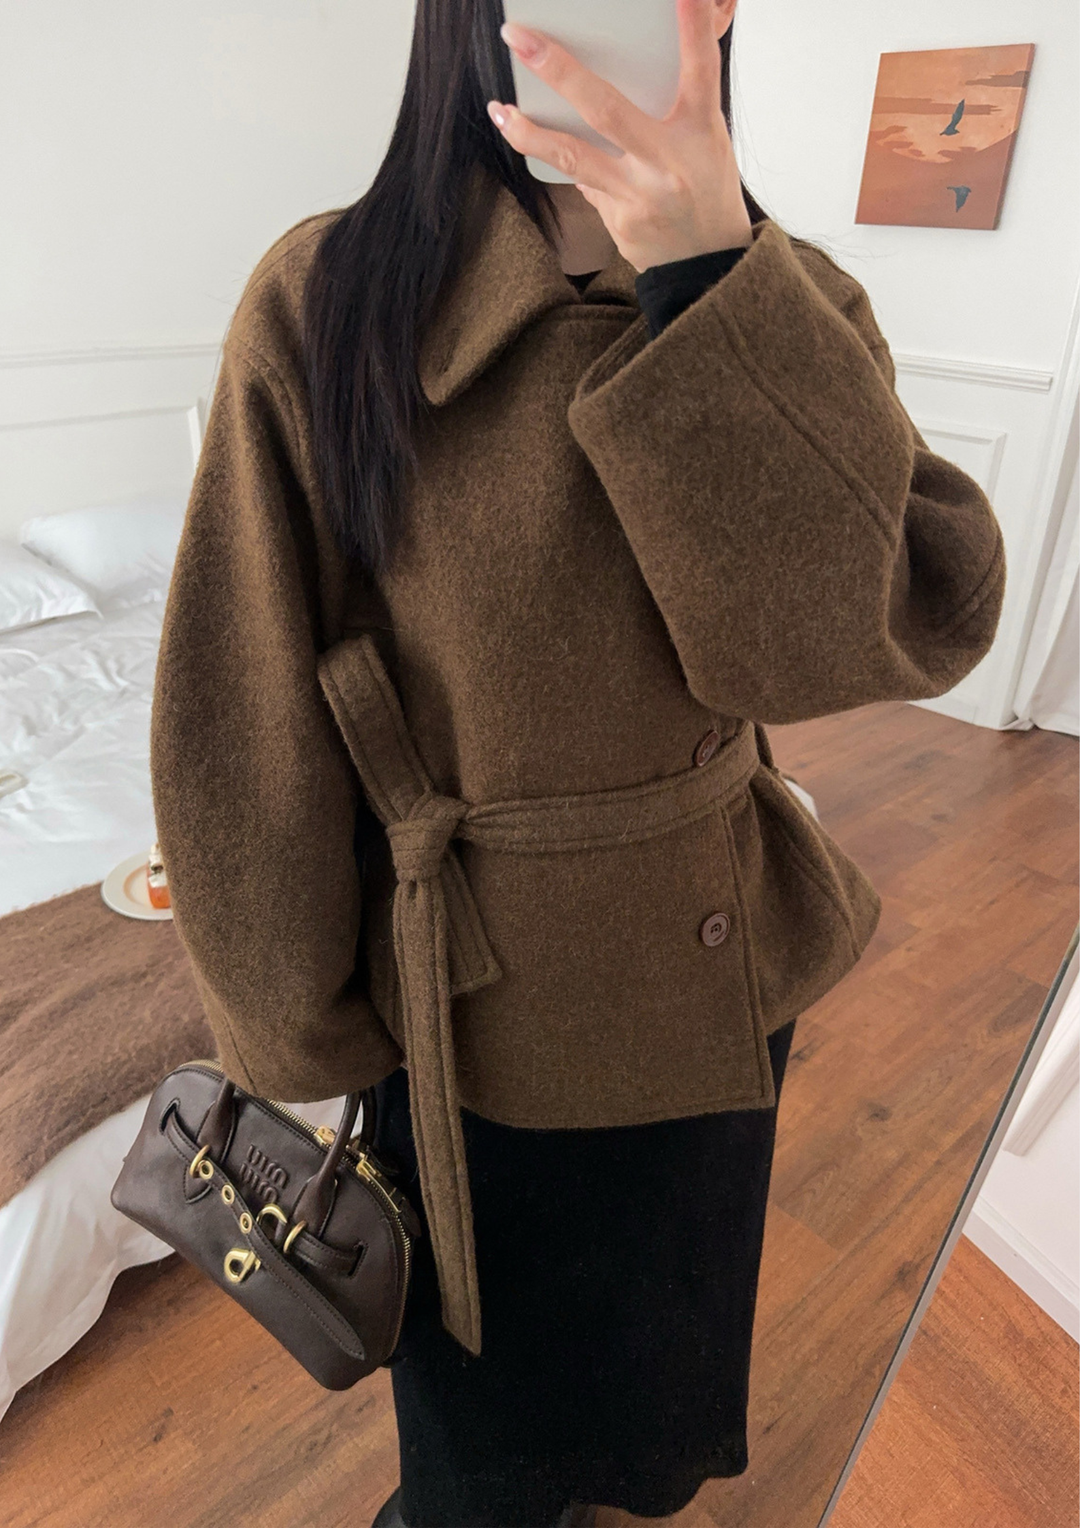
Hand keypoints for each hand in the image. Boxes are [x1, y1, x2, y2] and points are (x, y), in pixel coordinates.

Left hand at [488, 0, 752, 273]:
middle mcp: (668, 162)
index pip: (701, 69)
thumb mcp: (708, 142)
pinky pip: (583, 183)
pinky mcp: (619, 222)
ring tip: (500, 110)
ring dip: (529, 133)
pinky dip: (570, 165)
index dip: (693, 27)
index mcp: (701, 131)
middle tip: (518, 38)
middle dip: (559, 70)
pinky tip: (554, 154)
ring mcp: (639, 195)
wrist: (706, 267)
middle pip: (606, 109)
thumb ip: (674, 108)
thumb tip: (623, 72)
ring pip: (573, 158)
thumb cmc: (707, 193)